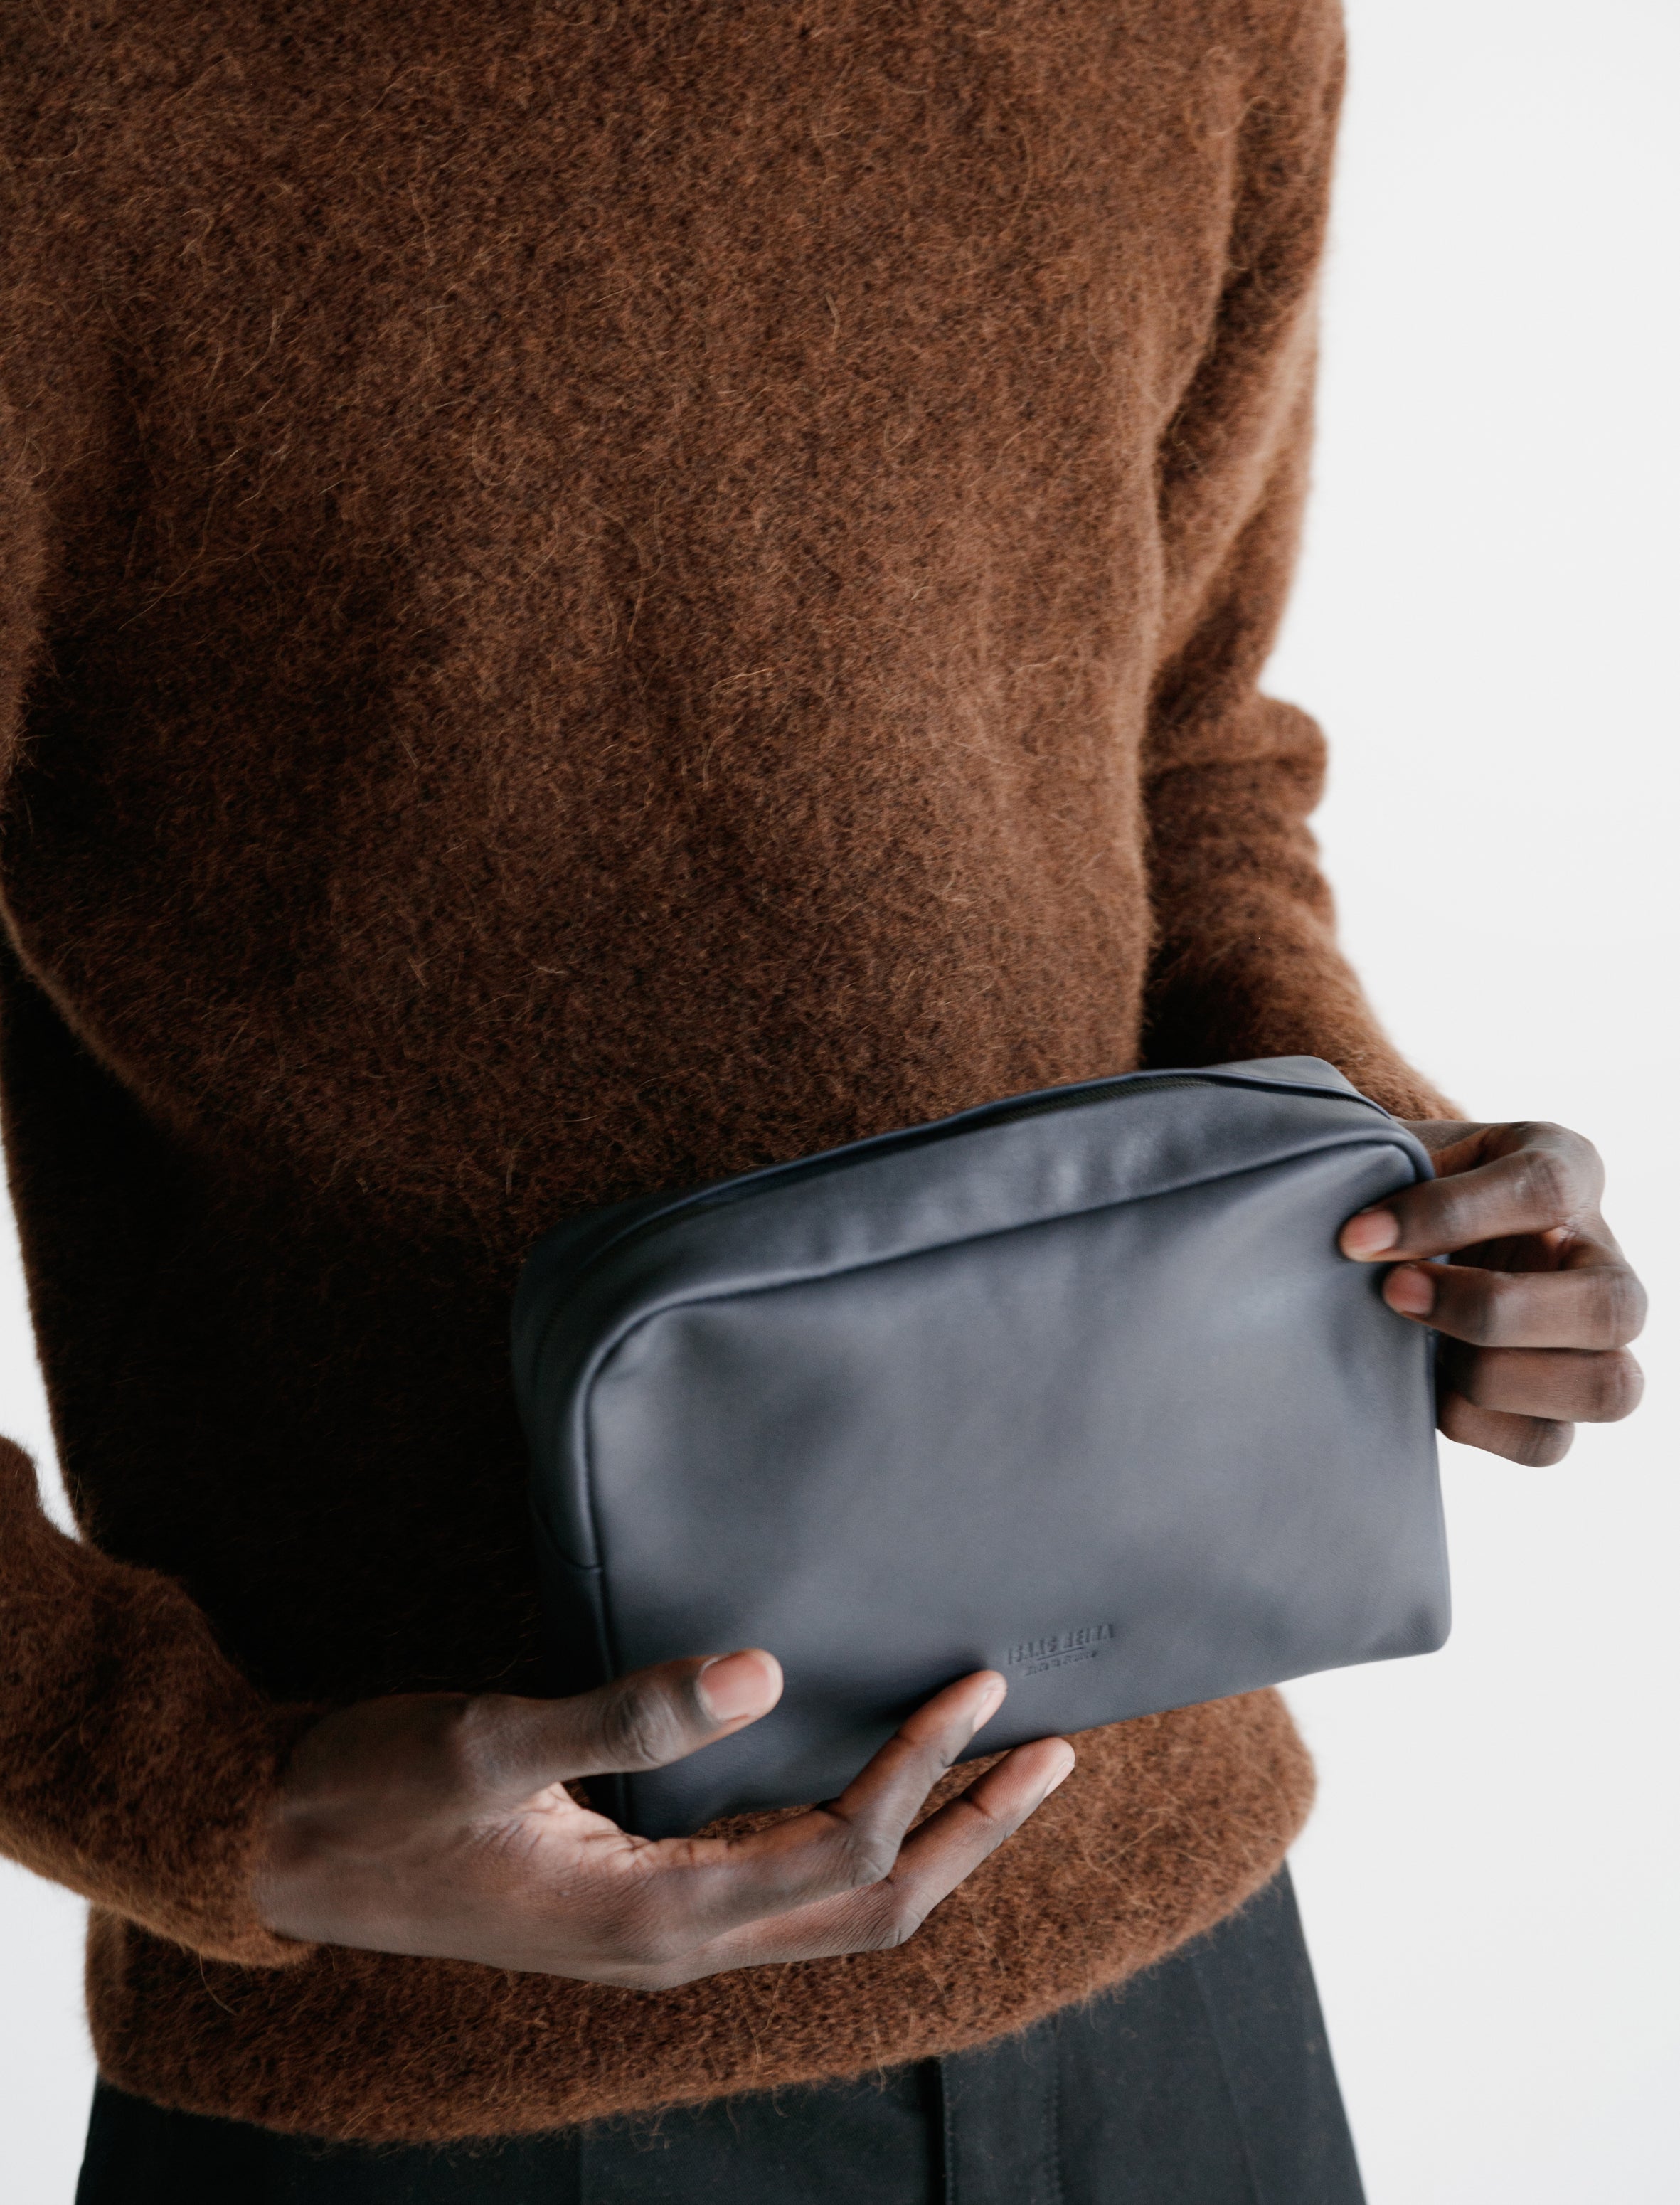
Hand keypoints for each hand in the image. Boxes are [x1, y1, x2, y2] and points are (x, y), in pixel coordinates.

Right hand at [255, 1652, 1071, 1987]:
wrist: (285, 1853)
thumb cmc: (374, 1793)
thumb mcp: (488, 1739)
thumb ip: (624, 1714)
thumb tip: (761, 1669)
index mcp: (653, 1914)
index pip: (838, 1850)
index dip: (920, 1772)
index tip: (977, 1684)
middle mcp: (675, 1944)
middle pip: (871, 1908)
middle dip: (971, 1835)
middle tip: (1056, 1753)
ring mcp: (658, 1936)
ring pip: (836, 1910)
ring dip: (927, 1844)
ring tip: (996, 1772)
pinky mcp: (638, 1909)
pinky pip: (784, 1892)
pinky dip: (855, 1844)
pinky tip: (866, 1789)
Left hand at [1340, 1118, 1646, 1465]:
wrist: (1402, 1230)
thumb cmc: (1406, 1182)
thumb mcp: (1405, 1153)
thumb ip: (1393, 1179)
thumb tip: (1361, 1242)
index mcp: (1568, 1168)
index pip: (1549, 1187)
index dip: (1448, 1215)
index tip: (1358, 1236)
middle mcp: (1600, 1257)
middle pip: (1613, 1305)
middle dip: (1491, 1310)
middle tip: (1394, 1292)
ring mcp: (1593, 1340)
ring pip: (1607, 1387)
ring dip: (1495, 1376)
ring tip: (1417, 1350)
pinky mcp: (1557, 1405)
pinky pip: (1548, 1441)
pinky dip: (1478, 1424)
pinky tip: (1426, 1387)